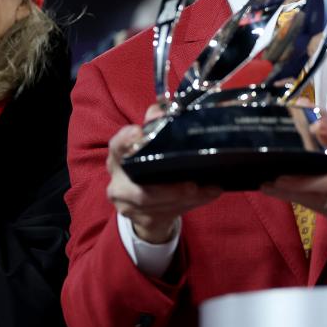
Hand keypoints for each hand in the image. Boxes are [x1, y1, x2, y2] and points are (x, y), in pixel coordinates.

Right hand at [106, 104, 221, 243]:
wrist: (145, 204)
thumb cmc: (152, 163)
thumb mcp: (154, 143)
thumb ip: (160, 125)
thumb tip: (176, 107)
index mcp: (119, 154)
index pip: (117, 145)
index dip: (127, 140)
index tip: (140, 133)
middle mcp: (118, 180)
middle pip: (139, 190)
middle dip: (168, 190)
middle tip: (192, 186)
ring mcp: (127, 204)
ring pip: (158, 205)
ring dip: (186, 198)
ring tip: (209, 189)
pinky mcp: (142, 219)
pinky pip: (168, 213)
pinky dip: (191, 204)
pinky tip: (208, 194)